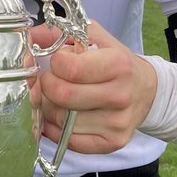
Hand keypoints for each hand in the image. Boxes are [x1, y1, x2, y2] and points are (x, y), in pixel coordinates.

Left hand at [34, 21, 157, 153]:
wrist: (147, 90)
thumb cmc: (116, 62)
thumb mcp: (94, 38)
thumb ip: (60, 33)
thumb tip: (29, 36)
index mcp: (118, 65)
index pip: (69, 68)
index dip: (55, 63)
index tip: (59, 61)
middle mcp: (120, 95)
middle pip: (62, 95)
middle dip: (47, 85)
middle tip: (51, 80)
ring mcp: (116, 123)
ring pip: (60, 120)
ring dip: (49, 107)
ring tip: (57, 97)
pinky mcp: (112, 143)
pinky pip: (68, 140)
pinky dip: (55, 129)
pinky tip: (61, 115)